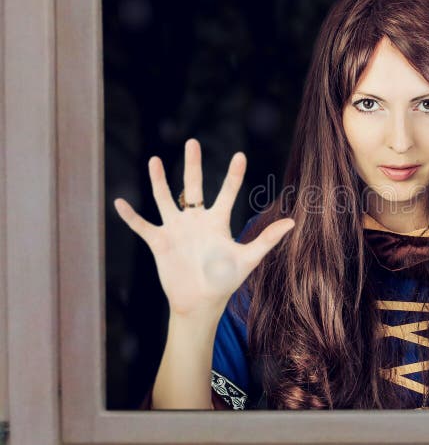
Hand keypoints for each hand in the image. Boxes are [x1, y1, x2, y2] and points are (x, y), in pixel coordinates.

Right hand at [113, 138, 295, 317]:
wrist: (200, 303)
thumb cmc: (225, 281)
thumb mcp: (248, 259)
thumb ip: (267, 239)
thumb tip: (293, 222)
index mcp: (217, 222)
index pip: (228, 192)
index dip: (234, 174)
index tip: (240, 154)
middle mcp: (196, 221)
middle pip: (193, 186)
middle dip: (192, 165)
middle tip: (192, 142)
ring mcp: (176, 230)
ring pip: (165, 199)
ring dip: (159, 181)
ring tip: (154, 159)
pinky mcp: (159, 242)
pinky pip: (142, 226)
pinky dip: (130, 216)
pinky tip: (119, 202)